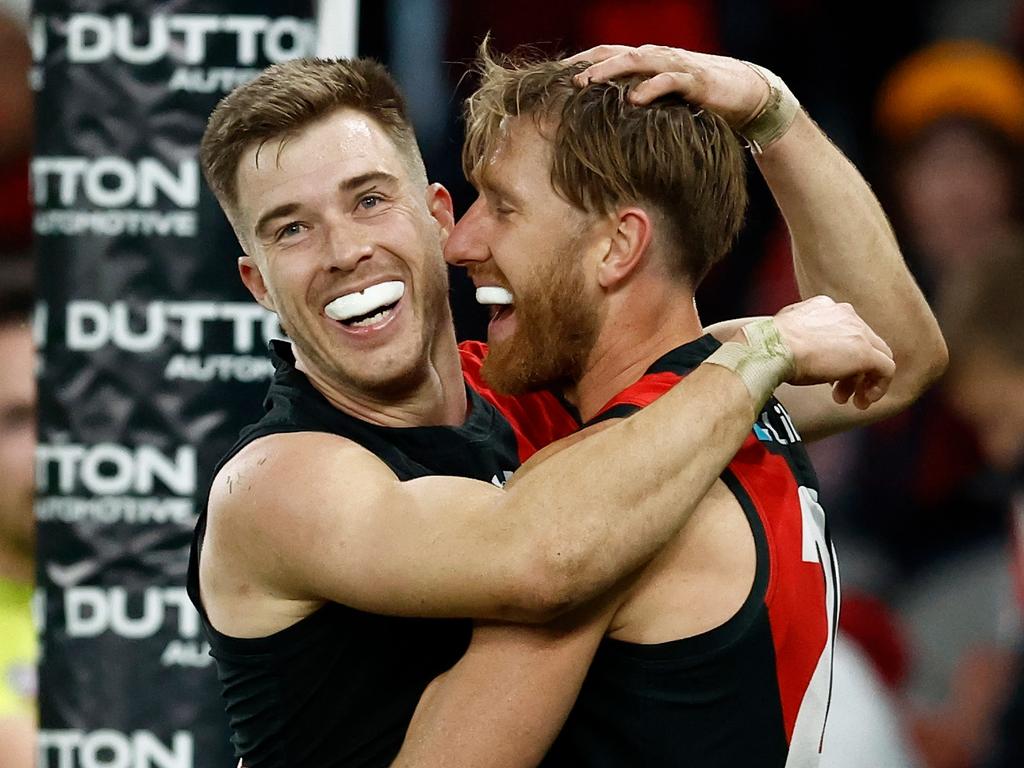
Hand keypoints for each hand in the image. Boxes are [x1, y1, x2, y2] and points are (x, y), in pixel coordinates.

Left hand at [564, 44, 769, 127]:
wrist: (743, 92)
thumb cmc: (696, 99)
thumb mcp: (660, 99)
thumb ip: (635, 100)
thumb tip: (601, 122)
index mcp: (645, 60)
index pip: (605, 54)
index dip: (579, 61)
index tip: (553, 76)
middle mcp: (656, 57)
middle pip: (615, 54)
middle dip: (588, 64)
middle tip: (564, 79)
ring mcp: (675, 65)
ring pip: (637, 61)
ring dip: (610, 70)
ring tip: (588, 82)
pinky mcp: (694, 80)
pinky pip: (669, 81)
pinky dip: (650, 88)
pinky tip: (634, 100)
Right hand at [768, 296, 894, 409]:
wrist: (772, 347)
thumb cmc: (771, 344)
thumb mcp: (786, 333)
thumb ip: (798, 336)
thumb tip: (798, 350)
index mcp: (825, 307)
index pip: (846, 331)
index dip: (840, 356)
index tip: (829, 374)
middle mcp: (845, 314)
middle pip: (863, 343)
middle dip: (853, 371)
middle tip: (840, 391)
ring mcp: (858, 332)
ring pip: (877, 356)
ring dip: (864, 381)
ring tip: (851, 400)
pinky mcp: (865, 352)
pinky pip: (886, 369)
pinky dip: (879, 386)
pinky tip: (866, 399)